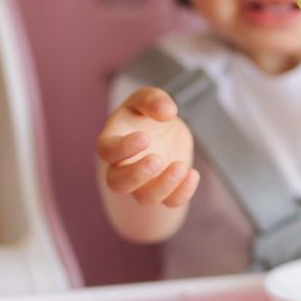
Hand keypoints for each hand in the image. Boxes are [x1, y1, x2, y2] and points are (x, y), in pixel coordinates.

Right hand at [96, 87, 198, 207]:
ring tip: (181, 167)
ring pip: (144, 198)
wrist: (165, 131)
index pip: (107, 151)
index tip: (145, 138)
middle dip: (136, 175)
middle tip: (156, 159)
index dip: (123, 148)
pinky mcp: (164, 190)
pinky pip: (170, 202)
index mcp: (113, 142)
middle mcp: (122, 167)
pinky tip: (193, 174)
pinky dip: (183, 193)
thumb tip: (166, 112)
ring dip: (163, 186)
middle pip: (117, 183)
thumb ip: (152, 99)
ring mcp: (143, 183)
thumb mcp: (148, 98)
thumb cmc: (147, 113)